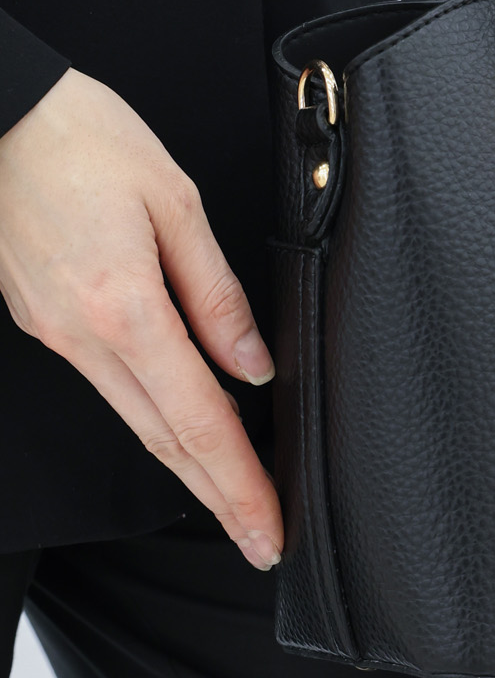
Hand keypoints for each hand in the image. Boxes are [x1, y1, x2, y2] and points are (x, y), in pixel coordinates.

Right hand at [0, 70, 282, 568]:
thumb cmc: (85, 137)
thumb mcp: (174, 202)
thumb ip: (218, 293)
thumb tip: (253, 365)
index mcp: (124, 306)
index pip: (198, 418)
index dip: (239, 481)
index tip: (268, 526)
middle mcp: (83, 335)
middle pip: (164, 437)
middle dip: (218, 496)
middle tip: (260, 540)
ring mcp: (56, 333)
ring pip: (135, 415)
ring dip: (187, 464)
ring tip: (232, 496)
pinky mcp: (43, 319)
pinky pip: (110, 382)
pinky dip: (153, 413)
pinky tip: (183, 424)